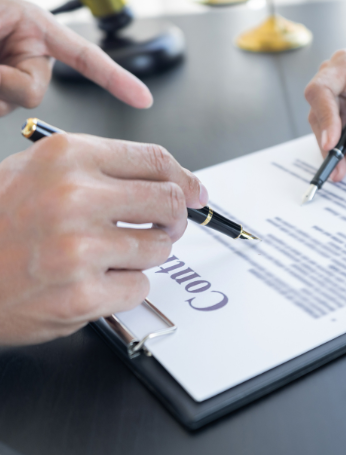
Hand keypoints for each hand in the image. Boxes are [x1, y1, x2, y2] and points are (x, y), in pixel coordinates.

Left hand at [0, 0, 151, 115]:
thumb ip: (9, 51)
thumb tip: (12, 80)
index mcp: (38, 29)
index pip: (86, 57)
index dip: (116, 78)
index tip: (143, 98)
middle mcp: (28, 56)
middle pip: (34, 92)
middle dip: (8, 84)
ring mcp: (11, 78)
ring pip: (13, 104)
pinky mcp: (0, 96)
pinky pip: (0, 110)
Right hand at [0, 134, 207, 344]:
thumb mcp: (39, 170)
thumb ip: (104, 169)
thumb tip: (173, 179)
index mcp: (67, 157)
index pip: (156, 159)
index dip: (185, 177)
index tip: (196, 191)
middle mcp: (74, 198)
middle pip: (170, 201)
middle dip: (175, 216)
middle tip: (165, 224)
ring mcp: (78, 249)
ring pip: (160, 247)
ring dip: (147, 252)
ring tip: (112, 253)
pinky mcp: (80, 296)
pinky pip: (139, 287)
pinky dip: (127, 286)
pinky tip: (96, 279)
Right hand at [304, 50, 345, 180]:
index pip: (321, 90)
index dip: (324, 118)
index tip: (331, 143)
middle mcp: (336, 79)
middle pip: (319, 113)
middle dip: (329, 143)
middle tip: (339, 167)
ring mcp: (338, 97)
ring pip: (326, 128)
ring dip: (340, 151)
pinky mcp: (342, 112)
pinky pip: (338, 135)